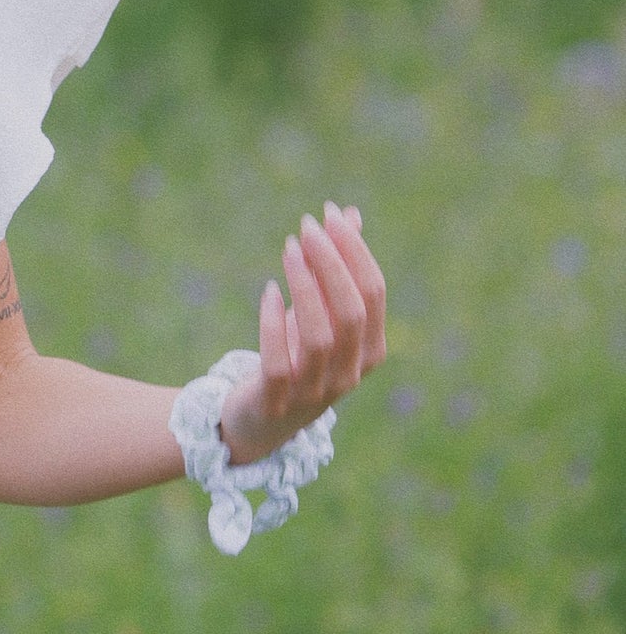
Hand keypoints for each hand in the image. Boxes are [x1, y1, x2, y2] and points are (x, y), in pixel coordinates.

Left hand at [219, 201, 386, 463]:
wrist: (260, 419)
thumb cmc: (295, 355)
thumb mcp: (319, 312)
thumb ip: (337, 268)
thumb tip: (348, 214)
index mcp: (370, 350)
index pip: (373, 294)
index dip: (353, 251)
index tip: (329, 214)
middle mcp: (350, 373)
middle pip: (350, 312)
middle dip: (330, 263)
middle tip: (306, 227)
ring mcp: (315, 391)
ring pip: (319, 337)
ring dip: (304, 287)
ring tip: (288, 248)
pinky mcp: (277, 401)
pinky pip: (278, 364)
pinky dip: (274, 325)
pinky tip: (269, 292)